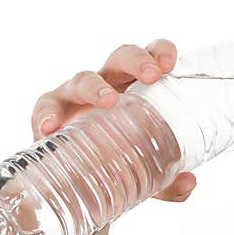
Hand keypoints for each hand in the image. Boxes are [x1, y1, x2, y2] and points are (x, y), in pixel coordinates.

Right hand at [30, 39, 196, 201]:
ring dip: (96, 87)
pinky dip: (46, 114)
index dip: (160, 51)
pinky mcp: (52, 112)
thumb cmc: (118, 160)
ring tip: (108, 100)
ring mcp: (78, 95)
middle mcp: (108, 84)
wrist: (76, 183)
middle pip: (121, 58)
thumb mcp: (147, 172)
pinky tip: (50, 128)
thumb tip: (187, 182)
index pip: (150, 56)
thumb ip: (167, 179)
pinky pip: (46, 106)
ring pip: (84, 78)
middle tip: (151, 76)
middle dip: (137, 61)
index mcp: (136, 88)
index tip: (169, 64)